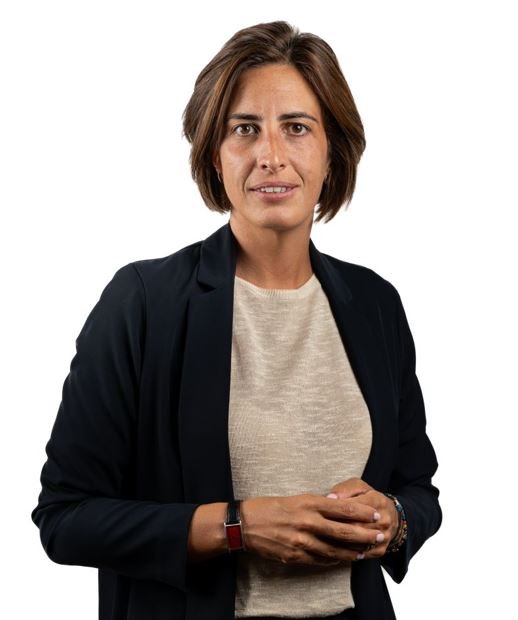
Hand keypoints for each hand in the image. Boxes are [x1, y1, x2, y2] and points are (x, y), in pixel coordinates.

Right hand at [239, 493, 384, 566]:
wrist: (244, 523)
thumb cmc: (268, 507)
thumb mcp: (294, 499)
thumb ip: (315, 504)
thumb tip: (335, 508)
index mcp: (308, 503)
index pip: (342, 508)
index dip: (362, 513)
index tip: (376, 514)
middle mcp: (307, 521)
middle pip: (343, 531)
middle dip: (364, 534)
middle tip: (380, 535)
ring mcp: (301, 541)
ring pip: (334, 549)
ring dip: (352, 552)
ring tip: (366, 552)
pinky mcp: (295, 556)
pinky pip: (320, 560)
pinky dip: (334, 560)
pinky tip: (343, 560)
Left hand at [327, 478, 399, 558]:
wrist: (390, 514)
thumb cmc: (369, 498)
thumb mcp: (358, 487)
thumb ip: (344, 489)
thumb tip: (330, 497)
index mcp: (377, 500)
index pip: (355, 507)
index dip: (336, 511)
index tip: (322, 513)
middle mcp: (383, 519)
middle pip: (357, 526)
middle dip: (337, 527)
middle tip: (320, 529)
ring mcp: (384, 535)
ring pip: (359, 542)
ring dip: (341, 543)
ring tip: (325, 540)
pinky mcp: (381, 549)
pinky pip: (363, 554)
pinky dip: (349, 553)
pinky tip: (336, 551)